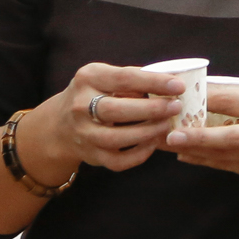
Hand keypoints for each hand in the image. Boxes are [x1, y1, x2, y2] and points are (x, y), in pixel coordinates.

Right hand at [46, 63, 184, 172]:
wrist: (60, 125)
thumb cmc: (94, 95)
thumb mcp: (104, 78)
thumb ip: (132, 80)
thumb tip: (171, 85)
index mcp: (88, 78)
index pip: (124, 78)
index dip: (154, 82)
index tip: (178, 85)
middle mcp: (80, 106)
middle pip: (117, 110)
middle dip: (151, 109)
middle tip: (176, 107)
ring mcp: (84, 133)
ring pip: (117, 138)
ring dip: (147, 133)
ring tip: (166, 126)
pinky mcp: (91, 155)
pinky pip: (118, 160)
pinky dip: (139, 154)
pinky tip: (152, 144)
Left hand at [169, 81, 238, 187]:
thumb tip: (216, 89)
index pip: (233, 101)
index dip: (204, 98)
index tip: (181, 95)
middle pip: (227, 135)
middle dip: (196, 135)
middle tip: (169, 132)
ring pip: (223, 155)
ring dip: (193, 149)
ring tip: (167, 142)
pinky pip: (228, 166)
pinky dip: (206, 160)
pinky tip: (187, 154)